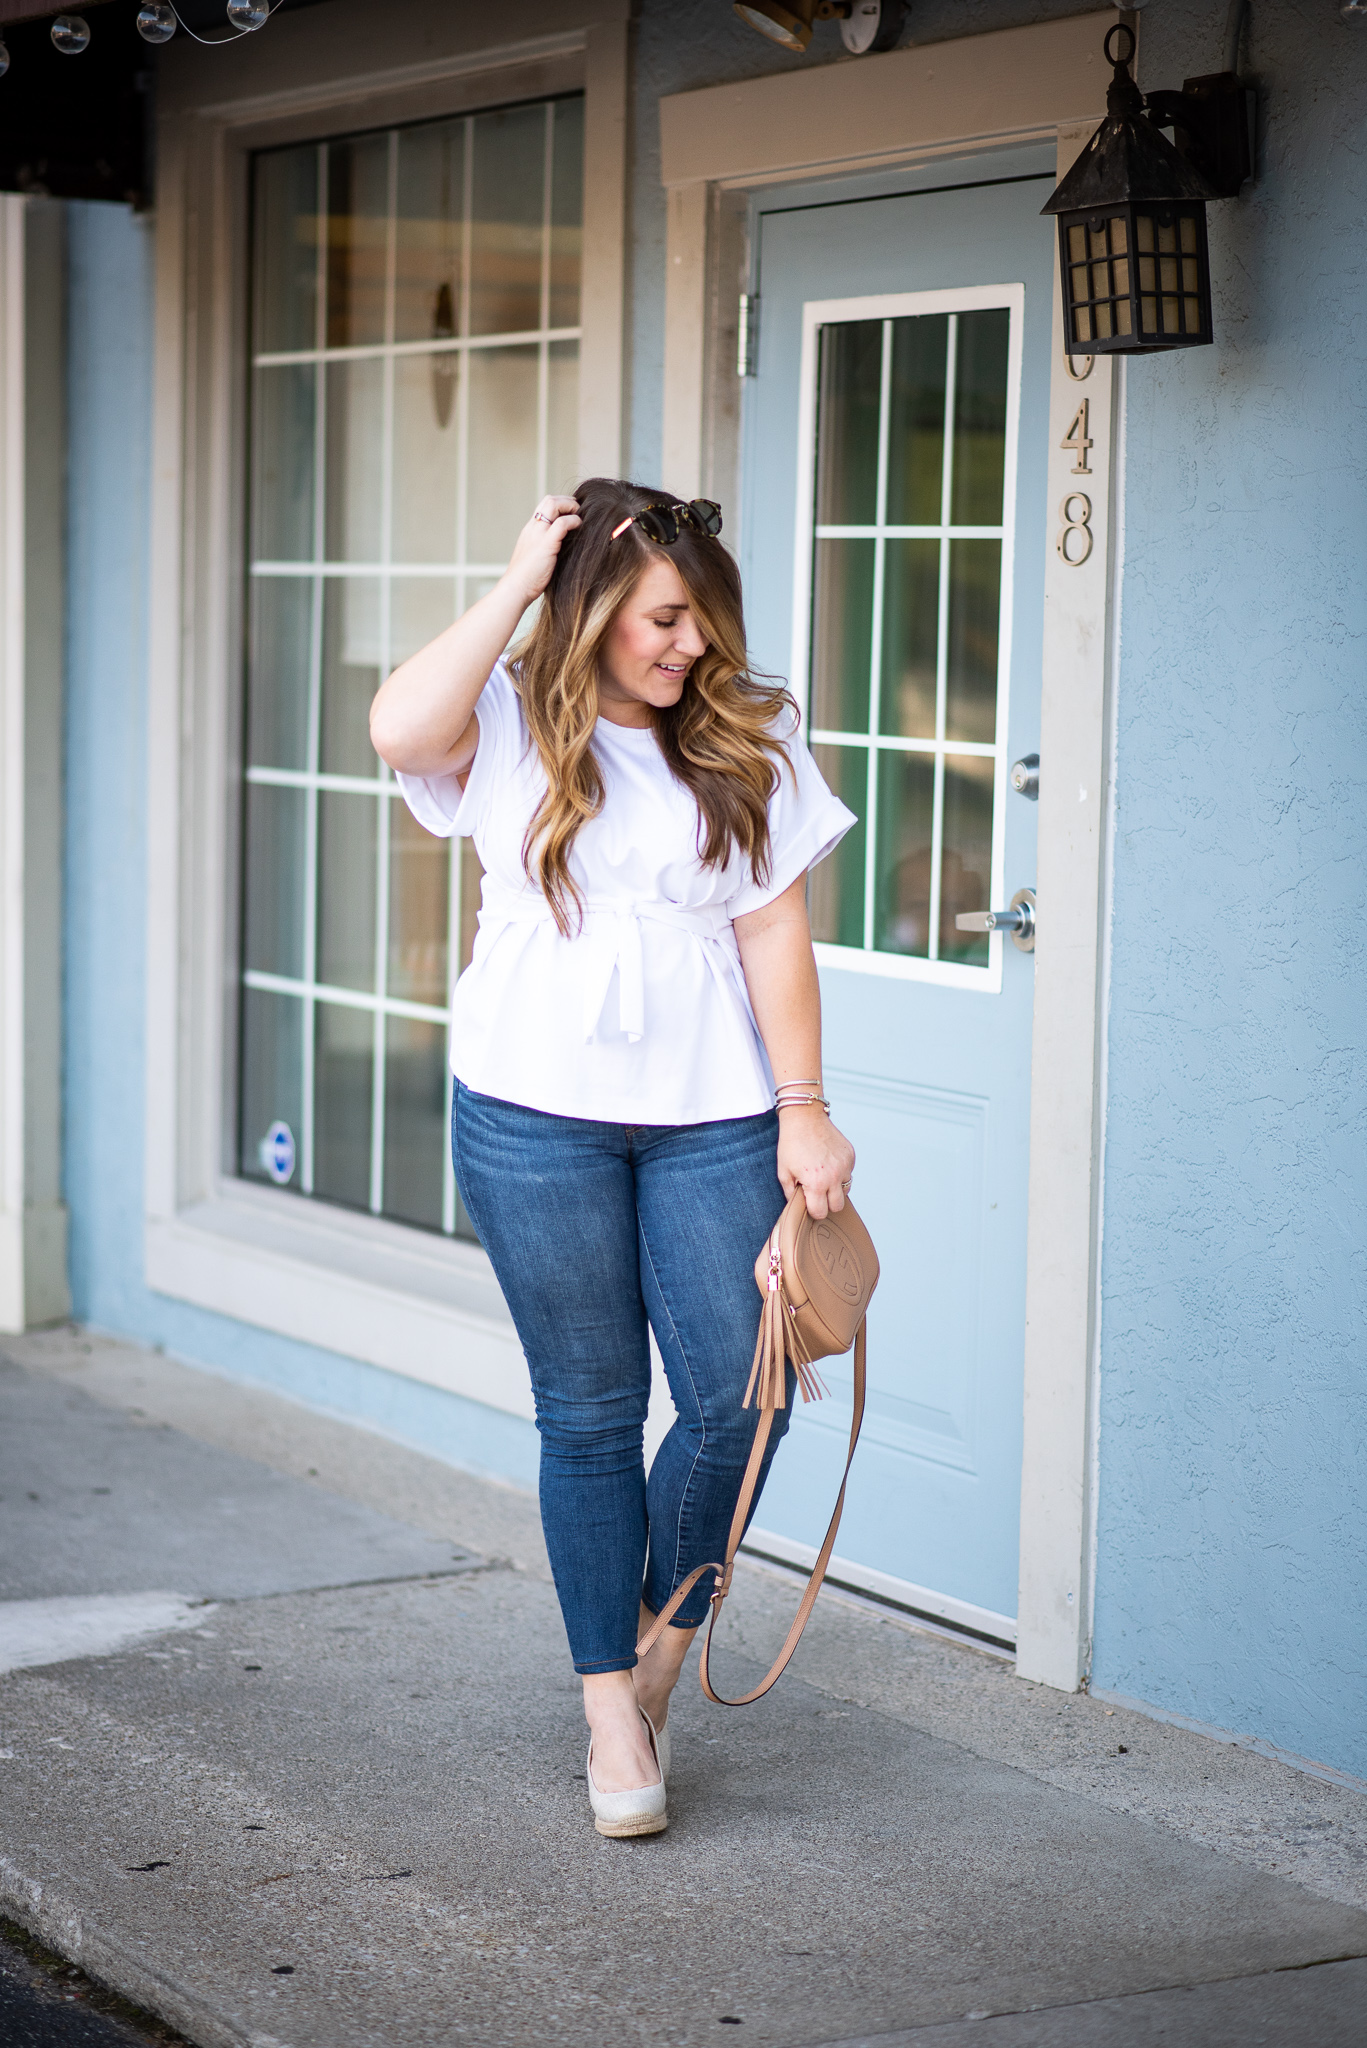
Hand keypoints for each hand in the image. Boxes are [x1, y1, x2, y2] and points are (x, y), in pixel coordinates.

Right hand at [501, 495, 581, 606]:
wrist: (515, 589)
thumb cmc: (527, 580)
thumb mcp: (536, 557)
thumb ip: (546, 549)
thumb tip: (563, 550)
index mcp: (530, 531)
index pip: (544, 507)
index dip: (560, 505)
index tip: (572, 513)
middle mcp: (532, 528)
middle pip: (549, 500)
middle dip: (566, 501)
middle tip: (579, 511)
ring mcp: (538, 534)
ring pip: (553, 504)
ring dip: (570, 506)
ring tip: (580, 516)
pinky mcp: (546, 544)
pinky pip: (562, 523)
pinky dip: (573, 521)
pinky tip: (579, 527)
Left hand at [777, 1104, 855, 1218]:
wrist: (804, 1117)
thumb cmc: (791, 1144)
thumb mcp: (783, 1172)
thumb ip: (791, 1194)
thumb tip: (799, 1206)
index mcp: (816, 1184)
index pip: (821, 1212)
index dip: (813, 1210)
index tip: (809, 1202)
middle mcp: (834, 1177)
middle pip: (838, 1206)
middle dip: (827, 1203)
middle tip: (817, 1192)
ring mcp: (845, 1166)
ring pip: (846, 1190)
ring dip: (836, 1188)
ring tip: (822, 1174)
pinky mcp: (850, 1156)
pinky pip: (849, 1173)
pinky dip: (840, 1172)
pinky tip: (827, 1161)